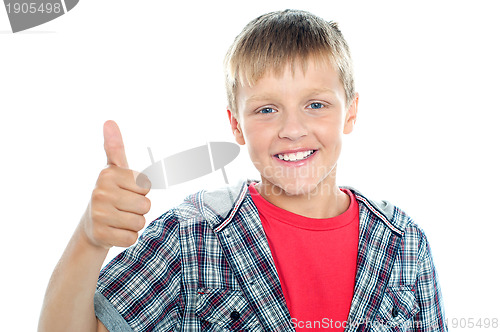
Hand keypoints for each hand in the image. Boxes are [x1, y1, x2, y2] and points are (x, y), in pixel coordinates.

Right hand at [81, 120, 150, 249]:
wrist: (92, 225)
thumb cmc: (110, 192)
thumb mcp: (114, 169)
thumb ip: (115, 147)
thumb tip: (109, 121)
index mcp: (108, 174)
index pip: (146, 186)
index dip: (141, 191)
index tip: (127, 191)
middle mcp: (100, 192)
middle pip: (146, 205)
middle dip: (139, 209)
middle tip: (123, 207)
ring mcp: (99, 214)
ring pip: (140, 222)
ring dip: (134, 223)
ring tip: (120, 219)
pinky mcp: (101, 235)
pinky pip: (132, 238)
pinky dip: (128, 237)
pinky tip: (115, 230)